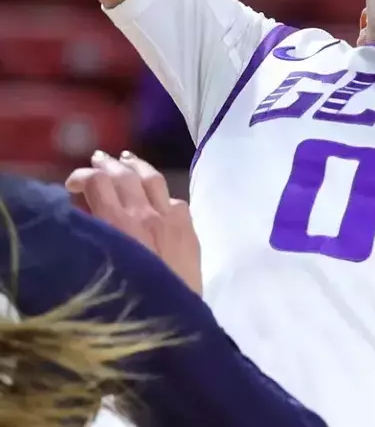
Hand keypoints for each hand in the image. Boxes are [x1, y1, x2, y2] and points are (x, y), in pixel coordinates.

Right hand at [66, 150, 202, 294]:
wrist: (173, 328)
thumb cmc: (127, 307)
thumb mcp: (96, 270)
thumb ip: (92, 236)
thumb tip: (85, 213)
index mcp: (117, 224)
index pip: (98, 182)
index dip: (83, 177)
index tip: (73, 184)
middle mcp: (144, 214)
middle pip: (124, 175)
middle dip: (108, 164)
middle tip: (98, 159)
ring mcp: (170, 219)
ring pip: (153, 178)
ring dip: (137, 166)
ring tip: (127, 159)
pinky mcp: (189, 229)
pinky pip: (175, 200)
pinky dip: (162, 193)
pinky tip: (158, 195)